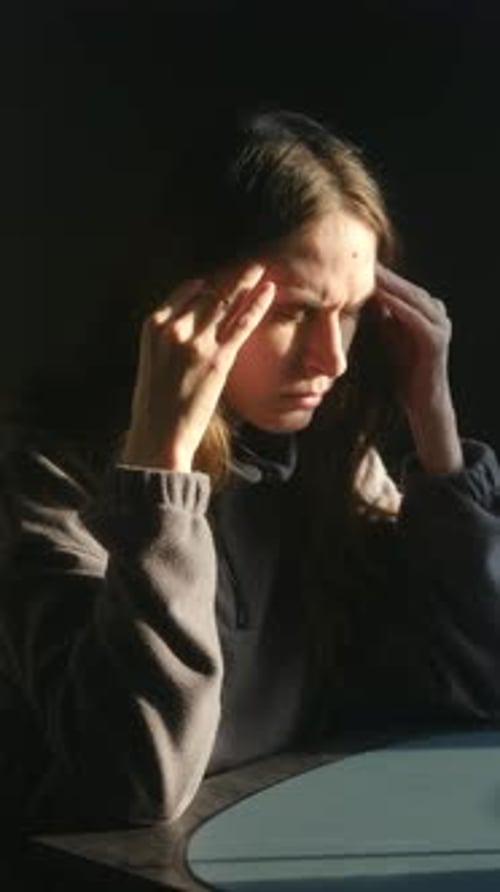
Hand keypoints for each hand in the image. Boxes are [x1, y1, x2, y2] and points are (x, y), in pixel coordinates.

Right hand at [121, 264, 275, 470]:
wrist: (159, 435)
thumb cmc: (154, 402)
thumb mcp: (152, 359)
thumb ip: (170, 336)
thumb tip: (192, 320)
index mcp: (153, 325)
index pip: (186, 291)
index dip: (209, 282)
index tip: (224, 276)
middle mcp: (174, 328)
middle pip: (209, 293)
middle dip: (231, 278)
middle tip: (250, 263)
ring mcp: (197, 343)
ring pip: (226, 302)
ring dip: (246, 282)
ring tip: (260, 267)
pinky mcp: (218, 359)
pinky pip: (242, 323)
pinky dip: (257, 304)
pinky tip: (269, 290)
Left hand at [373, 265, 462, 472]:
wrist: (421, 403)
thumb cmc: (401, 372)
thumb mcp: (387, 337)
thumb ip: (379, 316)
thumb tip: (357, 294)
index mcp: (425, 310)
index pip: (399, 287)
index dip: (378, 275)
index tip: (353, 262)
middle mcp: (436, 313)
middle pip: (405, 287)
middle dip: (382, 274)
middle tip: (358, 258)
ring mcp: (440, 325)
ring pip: (411, 297)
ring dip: (389, 284)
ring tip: (366, 272)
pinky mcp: (436, 340)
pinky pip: (414, 317)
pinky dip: (398, 305)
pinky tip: (381, 296)